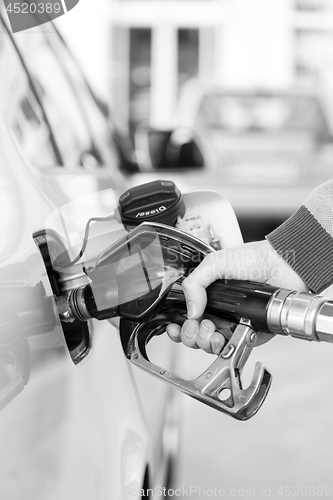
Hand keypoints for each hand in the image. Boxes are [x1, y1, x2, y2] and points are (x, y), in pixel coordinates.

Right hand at [166, 240, 307, 352]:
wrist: (281, 265)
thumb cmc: (253, 259)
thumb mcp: (214, 263)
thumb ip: (195, 283)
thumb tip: (190, 311)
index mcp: (207, 297)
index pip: (186, 318)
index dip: (177, 326)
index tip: (175, 326)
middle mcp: (219, 312)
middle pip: (195, 336)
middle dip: (190, 335)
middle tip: (198, 324)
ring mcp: (234, 324)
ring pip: (211, 346)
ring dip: (204, 342)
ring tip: (210, 330)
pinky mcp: (250, 334)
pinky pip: (234, 348)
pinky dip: (225, 347)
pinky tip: (223, 338)